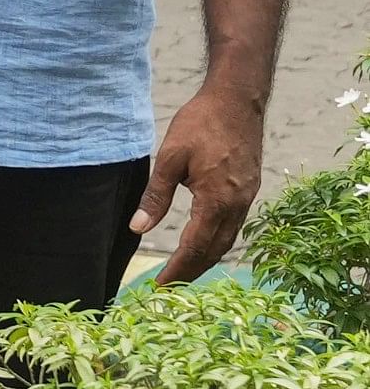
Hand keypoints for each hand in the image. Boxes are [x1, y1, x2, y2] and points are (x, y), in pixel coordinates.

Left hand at [135, 84, 265, 282]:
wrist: (238, 100)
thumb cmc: (201, 124)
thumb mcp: (170, 158)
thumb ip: (156, 196)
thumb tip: (138, 229)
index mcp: (217, 200)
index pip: (196, 246)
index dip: (178, 269)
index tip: (161, 287)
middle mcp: (238, 204)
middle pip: (215, 250)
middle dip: (192, 271)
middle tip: (170, 287)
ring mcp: (247, 197)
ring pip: (228, 239)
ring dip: (206, 258)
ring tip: (184, 272)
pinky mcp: (250, 188)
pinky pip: (234, 225)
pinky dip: (218, 240)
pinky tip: (204, 242)